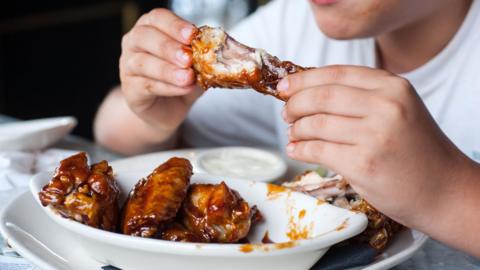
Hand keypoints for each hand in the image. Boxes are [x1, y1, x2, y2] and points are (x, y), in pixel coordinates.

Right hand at [119, 9, 201, 135]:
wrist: (165, 110)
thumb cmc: (178, 82)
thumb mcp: (194, 67)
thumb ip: (201, 59)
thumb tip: (215, 55)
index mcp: (150, 29)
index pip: (157, 18)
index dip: (174, 25)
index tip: (192, 35)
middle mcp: (134, 44)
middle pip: (144, 36)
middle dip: (168, 46)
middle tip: (188, 58)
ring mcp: (128, 67)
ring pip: (142, 63)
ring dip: (167, 70)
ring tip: (188, 77)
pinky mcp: (130, 90)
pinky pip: (146, 85)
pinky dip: (168, 87)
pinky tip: (184, 88)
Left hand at [279, 65, 472, 228]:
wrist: (443, 190)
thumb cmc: (414, 150)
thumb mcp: (397, 109)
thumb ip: (360, 96)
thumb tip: (306, 91)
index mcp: (393, 86)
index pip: (336, 74)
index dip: (304, 79)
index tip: (284, 86)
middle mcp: (386, 106)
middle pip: (322, 96)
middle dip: (295, 104)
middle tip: (286, 113)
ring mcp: (375, 136)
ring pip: (317, 124)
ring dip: (297, 129)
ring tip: (293, 134)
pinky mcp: (364, 164)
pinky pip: (318, 151)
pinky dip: (301, 150)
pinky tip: (296, 150)